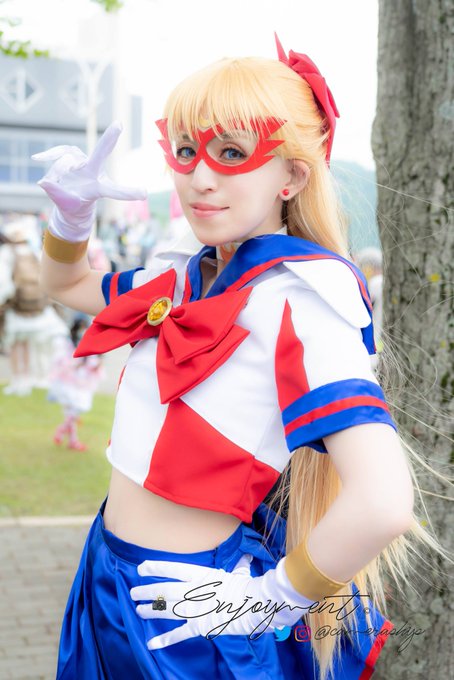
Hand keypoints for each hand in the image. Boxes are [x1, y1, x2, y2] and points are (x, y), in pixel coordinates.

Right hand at [32, 121, 146, 241]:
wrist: (69, 199)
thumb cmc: (73, 205)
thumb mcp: (66, 206)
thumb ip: (56, 194)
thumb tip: (44, 181)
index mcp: (98, 188)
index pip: (114, 190)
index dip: (126, 192)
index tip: (144, 193)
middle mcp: (93, 172)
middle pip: (100, 154)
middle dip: (108, 140)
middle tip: (119, 124)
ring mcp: (83, 162)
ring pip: (63, 165)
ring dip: (56, 176)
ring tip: (56, 186)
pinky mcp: (72, 155)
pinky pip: (58, 153)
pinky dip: (48, 156)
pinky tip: (37, 158)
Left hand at [130, 554, 313, 649]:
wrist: (255, 604)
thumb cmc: (248, 586)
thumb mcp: (241, 572)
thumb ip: (239, 565)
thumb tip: (247, 556)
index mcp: (201, 574)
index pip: (172, 569)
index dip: (155, 568)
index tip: (141, 568)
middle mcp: (193, 590)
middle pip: (164, 590)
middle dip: (146, 591)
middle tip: (133, 592)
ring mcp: (195, 609)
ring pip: (166, 609)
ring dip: (150, 610)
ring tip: (138, 610)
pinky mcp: (199, 627)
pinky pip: (178, 634)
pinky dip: (164, 640)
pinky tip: (151, 644)